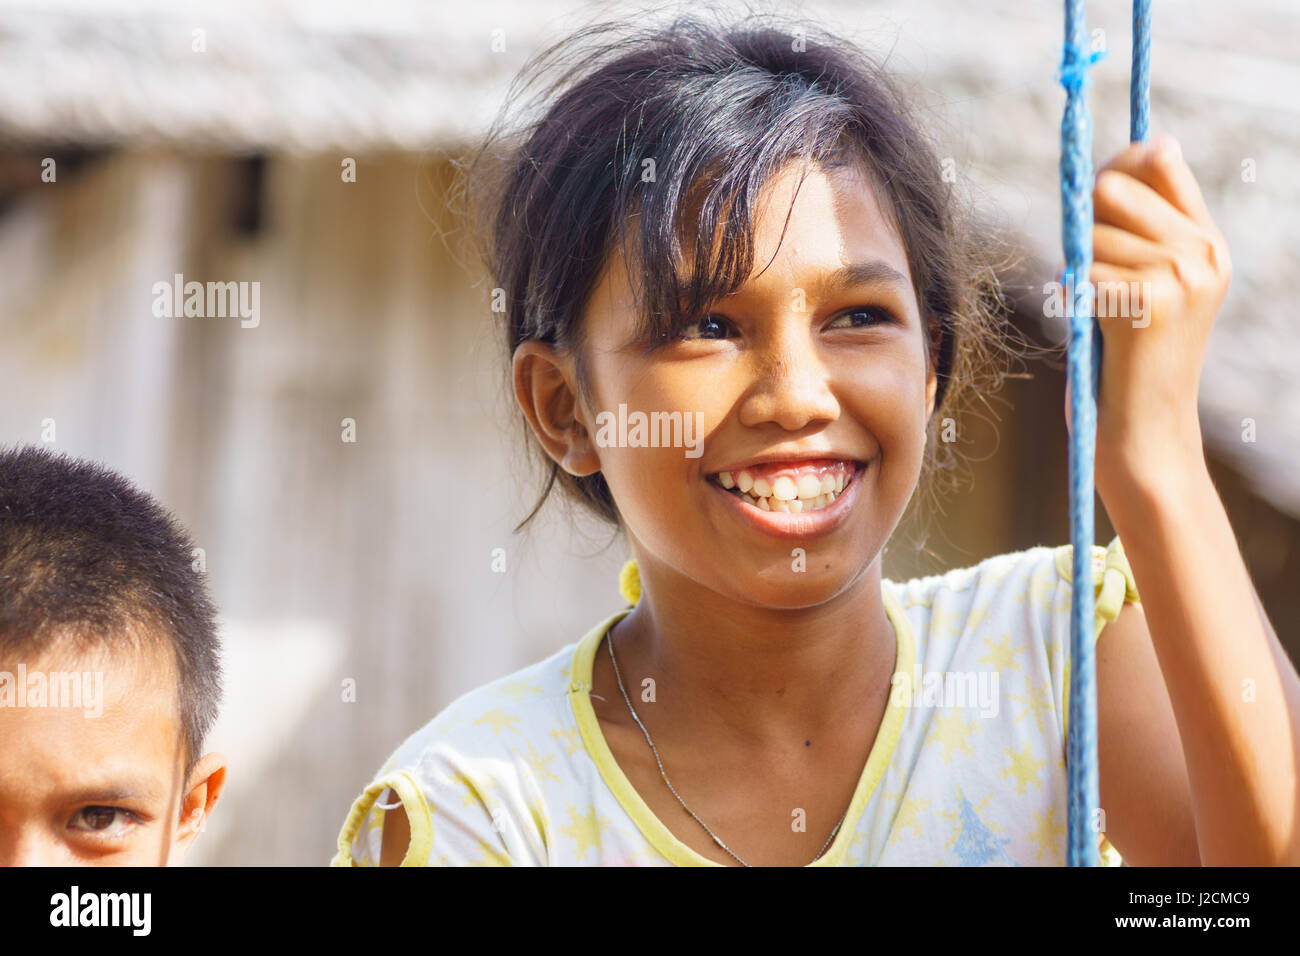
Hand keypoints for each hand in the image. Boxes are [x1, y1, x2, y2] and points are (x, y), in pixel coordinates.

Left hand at [1058, 134, 1229, 498]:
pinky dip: (1071, 296)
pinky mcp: (1150, 300)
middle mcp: (1202, 251)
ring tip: (1095, 309)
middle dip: (1084, 220)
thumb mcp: (1145, 289)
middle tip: (1088, 266)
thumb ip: (1135, 234)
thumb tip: (1111, 171)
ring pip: (1090, 233)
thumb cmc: (1129, 364)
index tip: (1090, 194)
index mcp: (1207, 242)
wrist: (1146, 434)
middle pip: (1113, 186)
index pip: (1159, 158)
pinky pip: (1082, 271)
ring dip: (1076, 269)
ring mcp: (1181, 274)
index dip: (1114, 165)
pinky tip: (1089, 323)